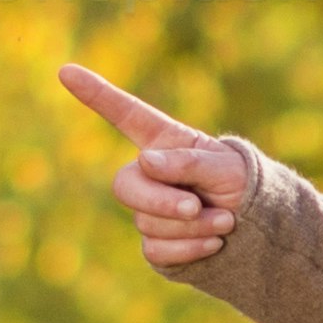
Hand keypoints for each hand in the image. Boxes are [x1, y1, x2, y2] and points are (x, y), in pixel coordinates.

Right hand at [56, 61, 258, 272]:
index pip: (126, 115)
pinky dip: (190, 249)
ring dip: (193, 226)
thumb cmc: (240, 185)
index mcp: (164, 143)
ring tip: (225, 221)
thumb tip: (144, 162)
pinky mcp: (155, 245)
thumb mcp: (225, 167)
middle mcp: (149, 175)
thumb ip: (187, 162)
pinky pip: (157, 251)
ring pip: (148, 223)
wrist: (256, 228)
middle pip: (125, 186)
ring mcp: (148, 212)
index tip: (66, 71)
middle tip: (195, 206)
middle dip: (160, 200)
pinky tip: (214, 243)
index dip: (96, 94)